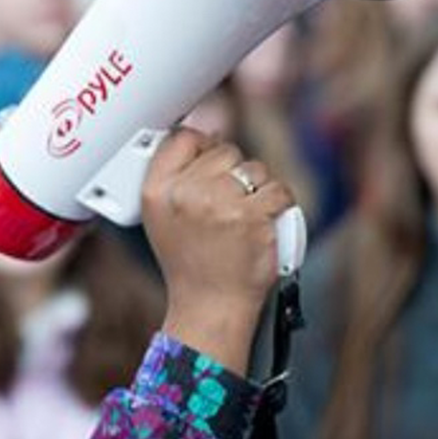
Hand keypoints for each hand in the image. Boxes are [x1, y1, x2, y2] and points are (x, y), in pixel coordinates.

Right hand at [141, 127, 294, 371]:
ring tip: (246, 214)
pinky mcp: (253, 218)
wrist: (210, 305)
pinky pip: (278, 189)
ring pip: (253, 168)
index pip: (183, 138)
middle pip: (223, 150)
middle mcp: (185, 194)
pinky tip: (268, 218)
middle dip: (232, 171)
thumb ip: (175, 175)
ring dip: (258, 186)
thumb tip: (205, 134)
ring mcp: (220, 204)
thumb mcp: (161, 217)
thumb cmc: (190, 261)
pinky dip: (280, 203)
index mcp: (157, 191)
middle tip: (228, 202)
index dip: (202, 144)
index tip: (210, 160)